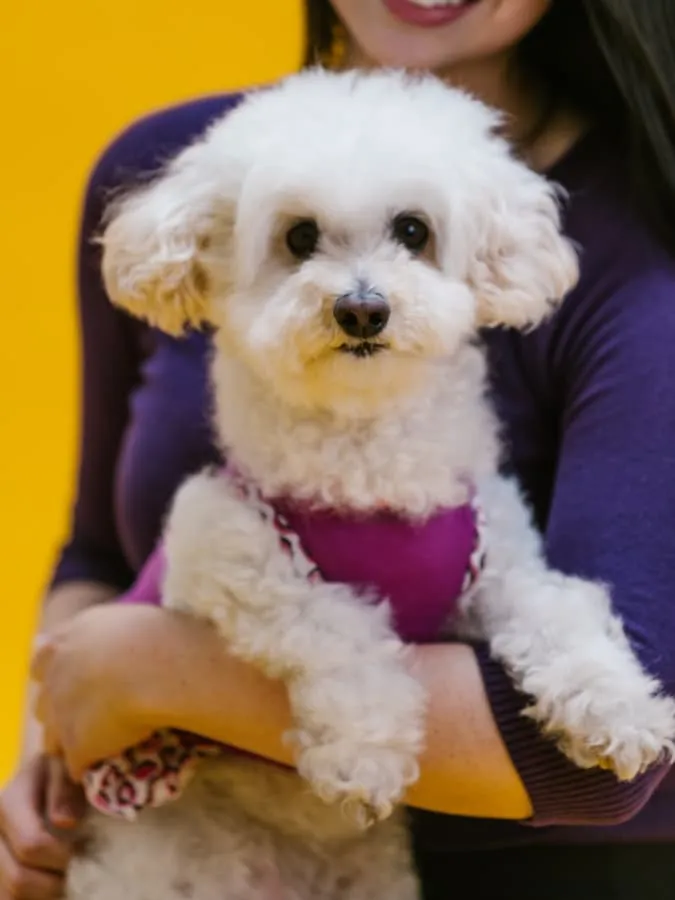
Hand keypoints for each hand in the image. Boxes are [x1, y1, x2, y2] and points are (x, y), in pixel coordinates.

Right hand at [0, 755, 84, 899]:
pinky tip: (48, 883)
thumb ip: (64, 788)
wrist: (44, 775)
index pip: (31, 844)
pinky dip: (32, 897)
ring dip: (41, 893)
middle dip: (52, 882)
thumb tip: (65, 823)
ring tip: (61, 876)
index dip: (61, 856)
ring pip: (9, 895)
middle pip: (17, 879)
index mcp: (7, 803)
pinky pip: (8, 896)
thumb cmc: (60, 769)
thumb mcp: (66, 765)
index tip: (81, 850)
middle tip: (74, 869)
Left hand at [31, 604, 162, 779]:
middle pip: (42, 703)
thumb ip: (104, 634)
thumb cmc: (157, 635)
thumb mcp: (124, 619)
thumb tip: (115, 647)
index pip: (42, 660)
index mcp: (67, 641)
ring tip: (99, 745)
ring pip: (51, 739)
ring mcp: (60, 713)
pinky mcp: (75, 745)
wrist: (158, 668)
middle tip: (91, 713)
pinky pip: (76, 765)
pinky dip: (90, 765)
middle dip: (59, 711)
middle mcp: (56, 675)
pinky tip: (110, 762)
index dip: (57, 671)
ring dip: (69, 742)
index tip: (79, 677)